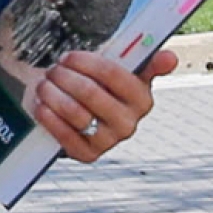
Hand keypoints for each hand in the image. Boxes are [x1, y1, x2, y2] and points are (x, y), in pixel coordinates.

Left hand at [30, 47, 179, 163]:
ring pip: (74, 112)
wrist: (87, 114)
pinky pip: (65, 135)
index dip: (86, 63)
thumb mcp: (125, 71)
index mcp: (142, 99)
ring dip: (53, 94)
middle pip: (89, 93)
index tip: (69, 56)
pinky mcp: (88, 155)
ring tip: (44, 84)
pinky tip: (42, 104)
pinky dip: (49, 117)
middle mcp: (129, 123)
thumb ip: (147, 61)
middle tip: (53, 69)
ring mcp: (109, 142)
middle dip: (65, 77)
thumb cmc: (105, 86)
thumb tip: (170, 58)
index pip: (113, 74)